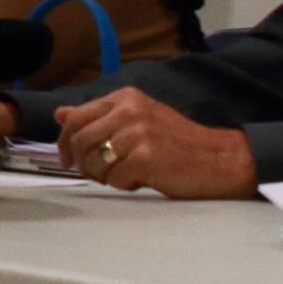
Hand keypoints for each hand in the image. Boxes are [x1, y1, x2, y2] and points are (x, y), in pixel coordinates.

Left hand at [54, 88, 257, 198]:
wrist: (222, 159)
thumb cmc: (177, 144)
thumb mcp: (137, 120)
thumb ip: (98, 117)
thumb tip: (60, 114)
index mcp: (125, 98)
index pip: (75, 118)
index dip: (64, 143)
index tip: (67, 160)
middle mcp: (129, 110)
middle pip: (79, 142)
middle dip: (83, 164)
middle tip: (100, 174)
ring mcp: (138, 133)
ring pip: (93, 162)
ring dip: (104, 176)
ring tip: (126, 175)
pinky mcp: (146, 157)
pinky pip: (114, 179)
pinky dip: (124, 185)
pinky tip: (142, 180)